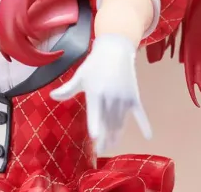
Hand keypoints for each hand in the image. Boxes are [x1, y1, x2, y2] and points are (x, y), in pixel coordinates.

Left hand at [49, 33, 151, 153]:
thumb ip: (67, 89)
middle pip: (108, 122)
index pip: (94, 113)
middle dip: (105, 138)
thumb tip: (51, 96)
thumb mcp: (80, 76)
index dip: (95, 125)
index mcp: (95, 92)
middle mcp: (110, 96)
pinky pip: (140, 113)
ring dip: (117, 135)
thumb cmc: (94, 64)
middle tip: (101, 149)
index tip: (95, 137)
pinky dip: (144, 124)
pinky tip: (148, 136)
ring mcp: (124, 97)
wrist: (115, 50)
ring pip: (120, 122)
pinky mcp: (134, 96)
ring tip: (112, 144)